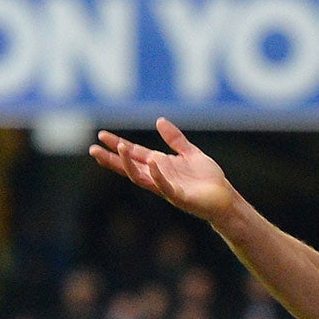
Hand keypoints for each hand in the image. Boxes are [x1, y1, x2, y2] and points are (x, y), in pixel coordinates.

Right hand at [90, 118, 237, 224]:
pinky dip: (158, 175)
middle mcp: (159, 177)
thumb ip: (175, 139)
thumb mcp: (190, 153)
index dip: (118, 145)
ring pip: (141, 177)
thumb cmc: (208, 179)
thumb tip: (159, 120)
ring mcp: (167, 188)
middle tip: (93, 149)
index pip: (135, 154)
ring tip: (121, 147)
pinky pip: (165, 186)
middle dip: (112, 159)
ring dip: (129, 164)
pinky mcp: (180, 197)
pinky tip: (152, 162)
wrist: (225, 199)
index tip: (102, 136)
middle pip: (130, 167)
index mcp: (160, 165)